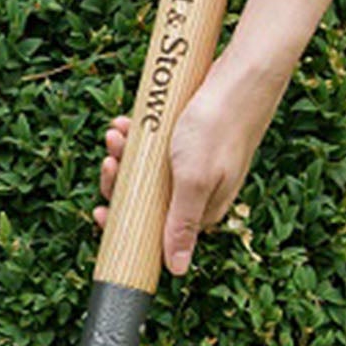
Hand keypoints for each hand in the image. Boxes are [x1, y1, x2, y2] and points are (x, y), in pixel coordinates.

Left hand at [93, 54, 286, 276]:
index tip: (100, 212)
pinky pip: (153, 146)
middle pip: (144, 198)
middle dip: (120, 180)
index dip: (123, 220)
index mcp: (201, 209)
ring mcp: (194, 164)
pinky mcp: (190, 141)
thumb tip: (178, 271)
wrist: (244, 75)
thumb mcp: (193, 181)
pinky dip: (137, 136)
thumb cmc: (218, 126)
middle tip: (110, 159)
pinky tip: (127, 122)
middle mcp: (197, 191)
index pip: (153, 229)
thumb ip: (182, 225)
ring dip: (125, 154)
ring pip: (145, 169)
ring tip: (117, 133)